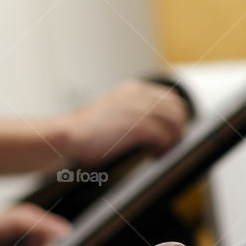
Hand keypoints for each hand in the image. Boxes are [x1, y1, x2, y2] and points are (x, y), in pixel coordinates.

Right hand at [63, 80, 187, 165]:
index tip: (175, 132)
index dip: (178, 116)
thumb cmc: (87, 131)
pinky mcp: (137, 124)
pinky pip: (164, 135)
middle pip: (178, 109)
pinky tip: (155, 155)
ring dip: (173, 139)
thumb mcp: (114, 111)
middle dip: (179, 129)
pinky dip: (164, 147)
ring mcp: (138, 108)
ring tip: (162, 152)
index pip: (171, 97)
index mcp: (133, 89)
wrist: (67, 136)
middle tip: (171, 145)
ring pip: (175, 122)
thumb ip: (134, 112)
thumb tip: (160, 127)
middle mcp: (138, 95)